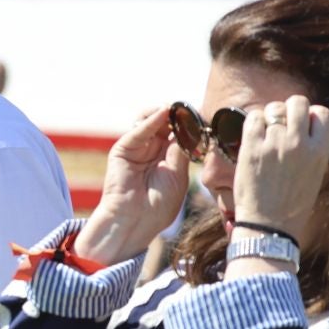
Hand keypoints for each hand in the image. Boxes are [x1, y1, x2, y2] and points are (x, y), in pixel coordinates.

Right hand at [73, 107, 190, 265]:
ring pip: (150, 121)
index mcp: (167, 158)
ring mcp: (137, 148)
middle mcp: (151, 150)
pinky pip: (139, 130)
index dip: (190, 123)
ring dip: (164, 112)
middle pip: (165, 123)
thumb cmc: (158, 206)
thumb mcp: (178, 175)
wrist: (134, 221)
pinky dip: (152, 119)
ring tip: (177, 108)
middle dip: (178, 114)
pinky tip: (164, 112)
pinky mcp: (123, 148)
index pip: (179, 133)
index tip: (205, 113)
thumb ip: (181, 151)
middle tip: (192, 107)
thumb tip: (190, 128)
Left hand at [233, 96, 328, 249]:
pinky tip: (253, 135)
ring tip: (266, 132)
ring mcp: (274, 144)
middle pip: (298, 102)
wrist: (269, 223)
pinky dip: (252, 121)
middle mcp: (299, 143)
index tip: (301, 126)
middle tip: (281, 124)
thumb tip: (302, 124)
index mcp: (321, 150)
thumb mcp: (315, 172)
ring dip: (269, 115)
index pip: (322, 112)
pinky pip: (252, 117)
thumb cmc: (292, 201)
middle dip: (289, 109)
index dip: (310, 115)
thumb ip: (311, 147)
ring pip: (274, 108)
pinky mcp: (251, 147)